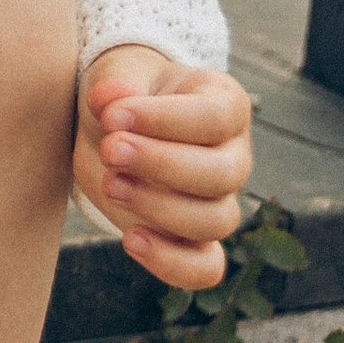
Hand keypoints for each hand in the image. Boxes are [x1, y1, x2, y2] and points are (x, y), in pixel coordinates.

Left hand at [74, 45, 252, 290]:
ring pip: (216, 221)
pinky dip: (173, 263)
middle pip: (221, 174)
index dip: (164, 119)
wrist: (112, 130)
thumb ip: (118, 80)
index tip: (112, 115)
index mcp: (225, 105)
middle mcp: (233, 157)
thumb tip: (112, 98)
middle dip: (161, 164)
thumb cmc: (125, 97)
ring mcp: (219, 201)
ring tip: (111, 184)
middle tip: (110, 149)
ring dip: (160, 208)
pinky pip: (205, 268)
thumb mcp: (117, 74)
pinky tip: (131, 240)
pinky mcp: (196, 240)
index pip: (215, 117)